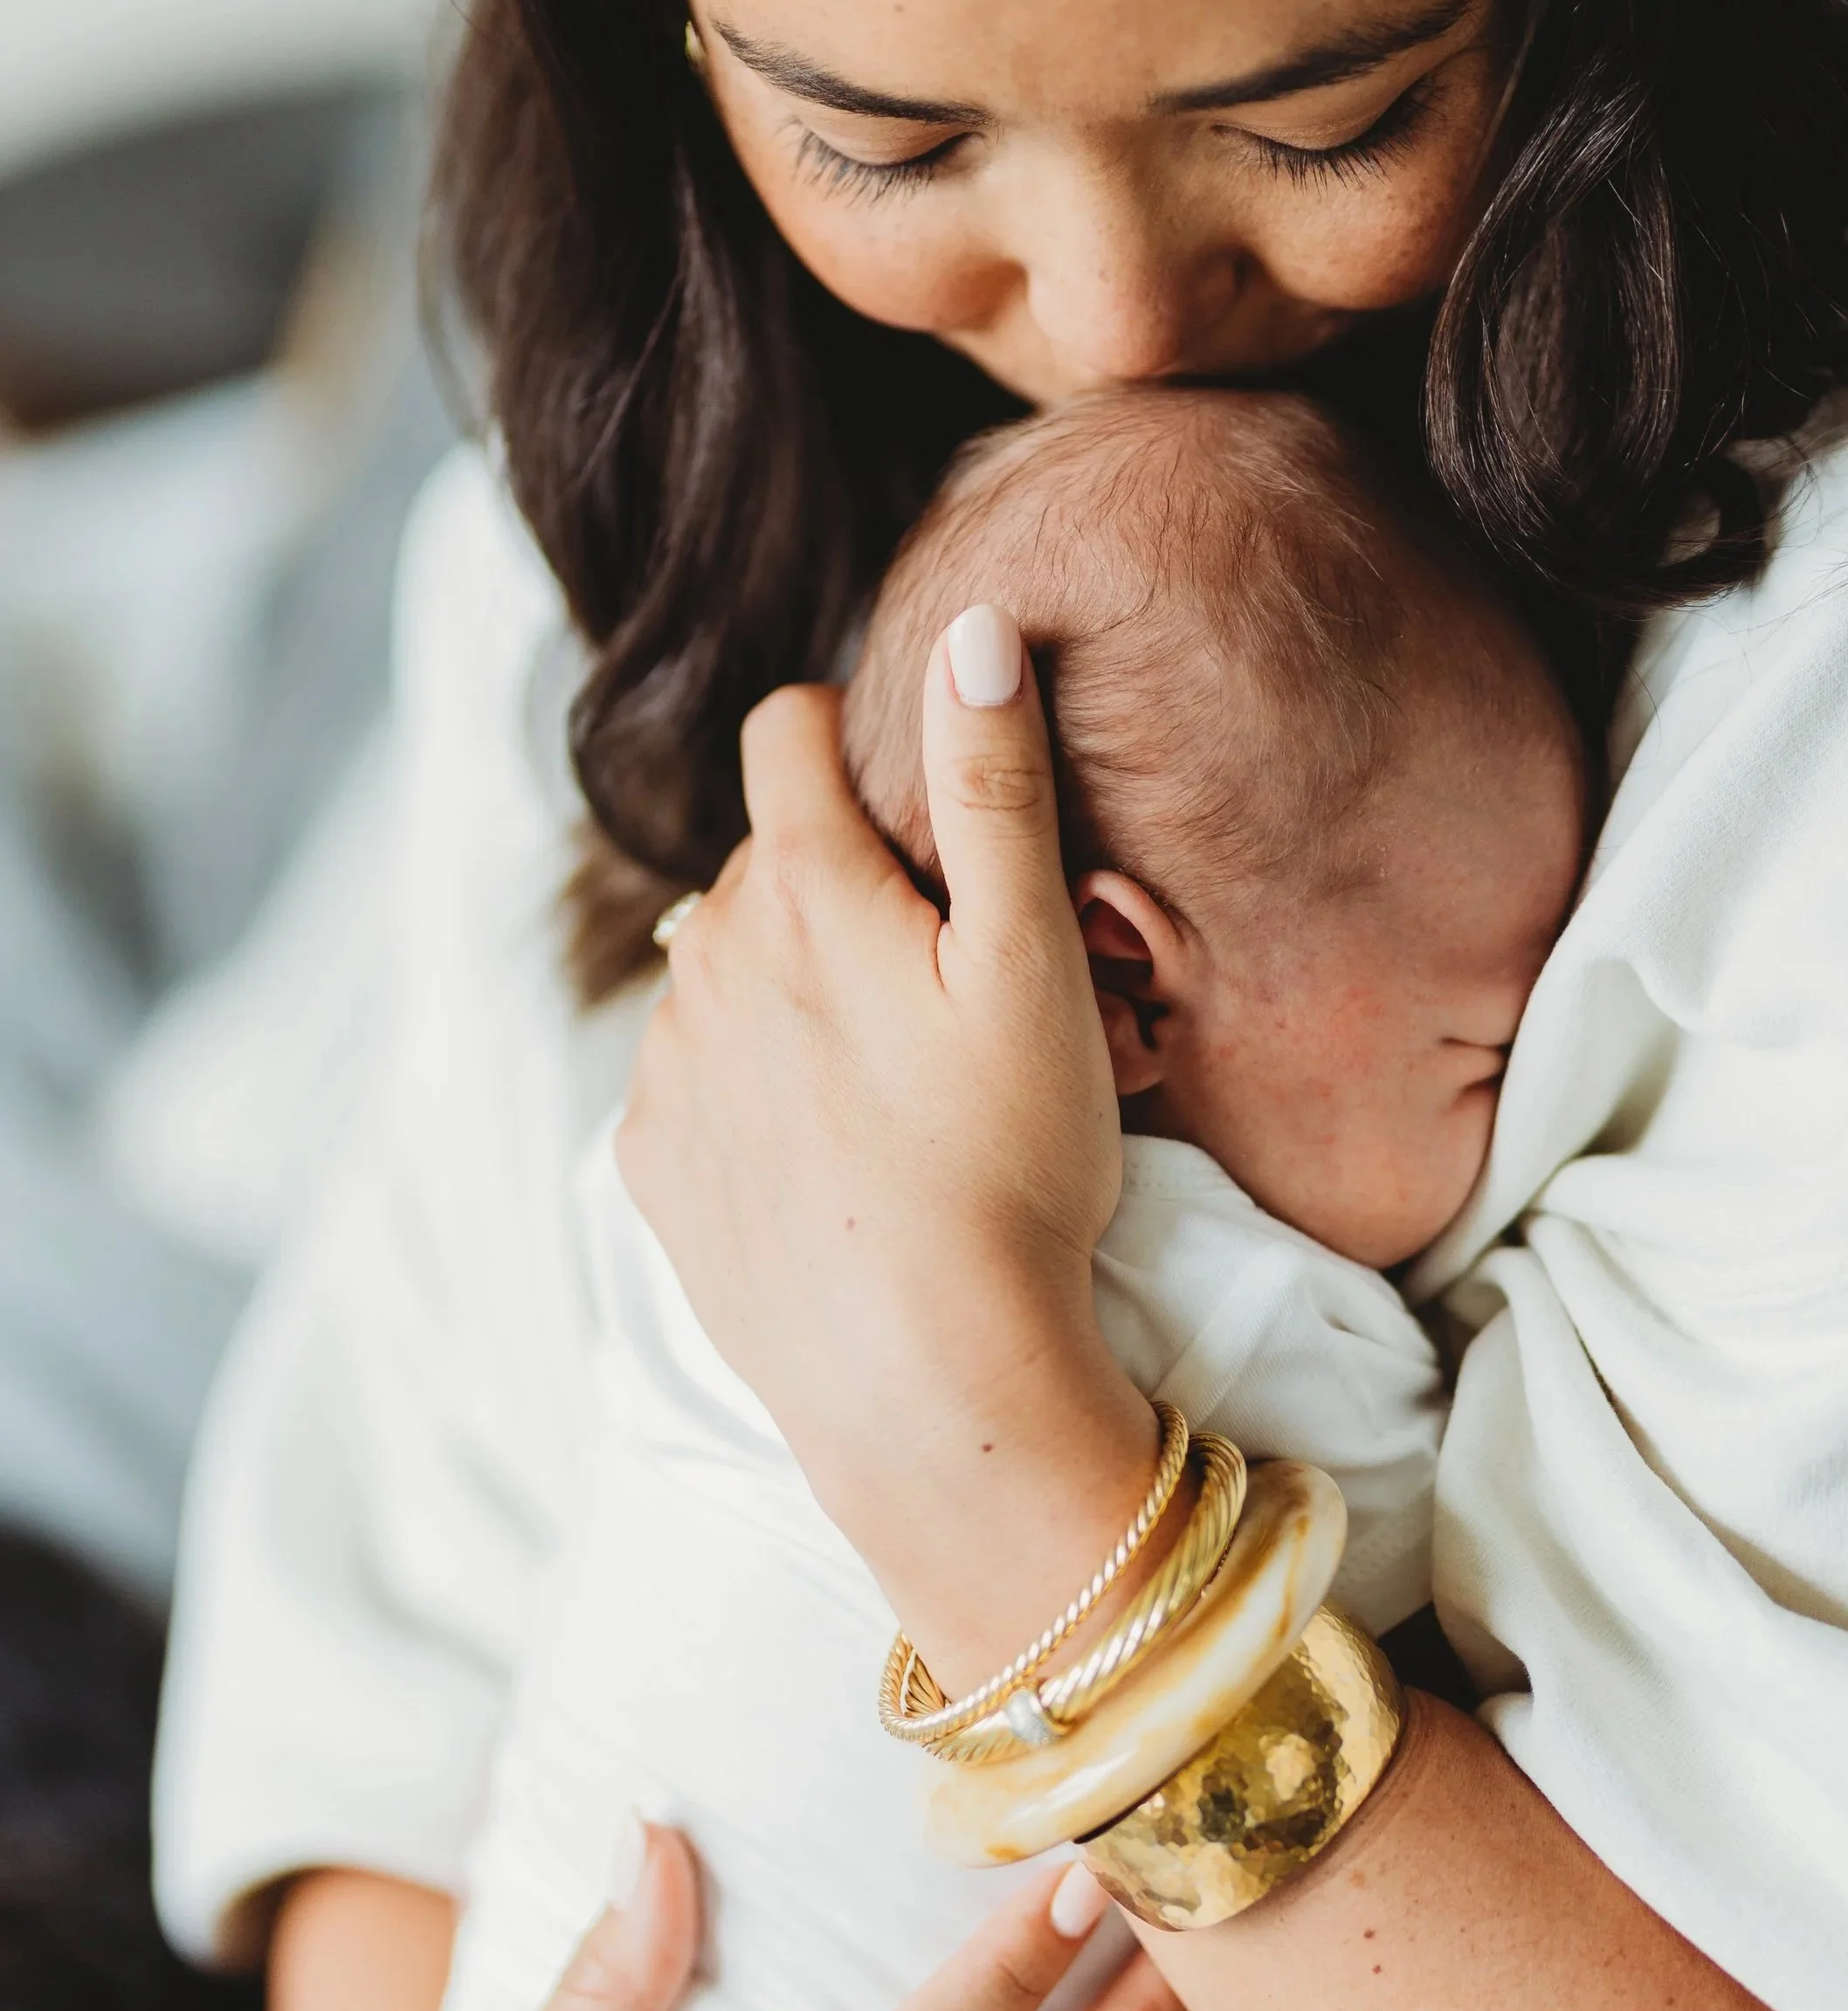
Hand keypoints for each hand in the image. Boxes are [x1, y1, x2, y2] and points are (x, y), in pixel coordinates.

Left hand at [619, 608, 1156, 1679]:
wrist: (931, 1385)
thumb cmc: (1008, 1165)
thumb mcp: (1032, 960)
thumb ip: (994, 782)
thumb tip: (969, 625)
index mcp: (801, 887)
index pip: (788, 729)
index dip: (857, 738)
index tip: (925, 814)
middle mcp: (705, 957)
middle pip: (768, 857)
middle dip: (843, 881)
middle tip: (950, 982)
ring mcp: (669, 1065)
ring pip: (729, 966)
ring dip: (794, 983)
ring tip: (899, 1081)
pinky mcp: (652, 1164)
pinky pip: (699, 1075)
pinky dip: (755, 1085)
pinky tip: (836, 1152)